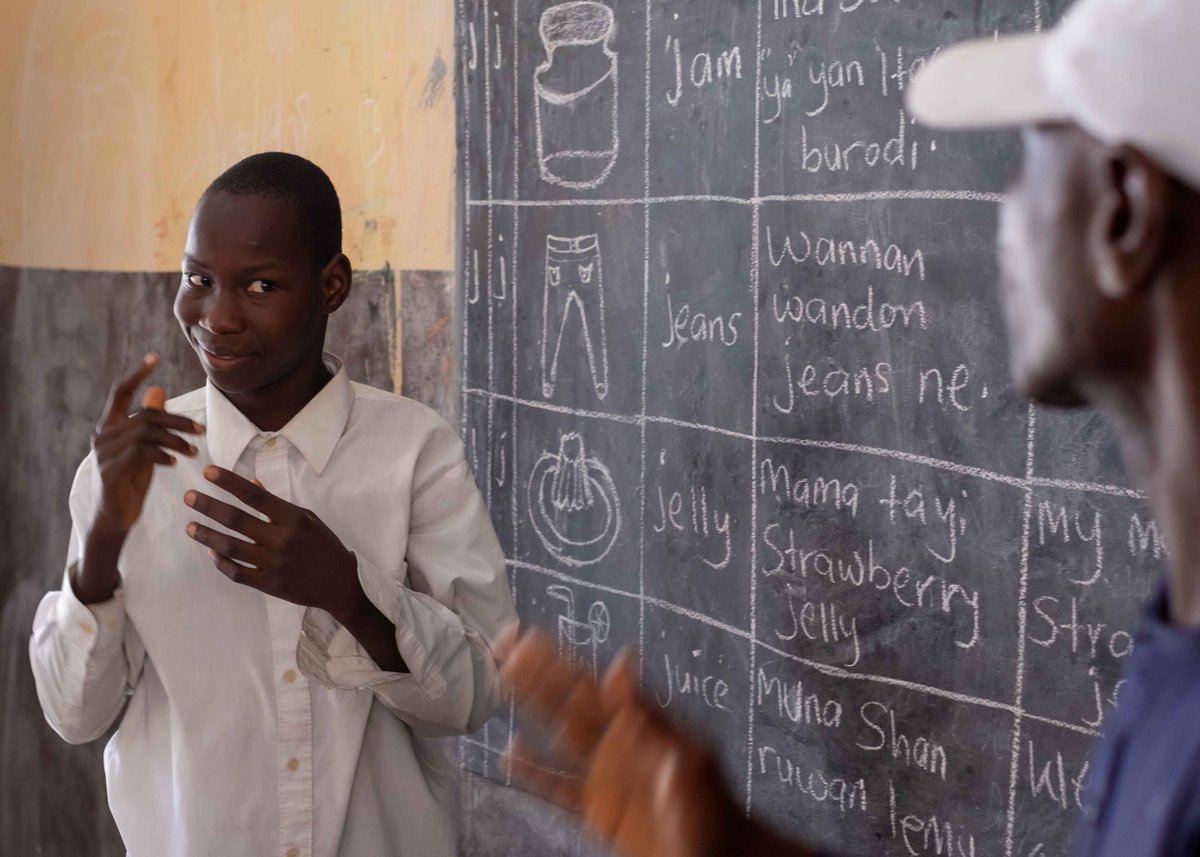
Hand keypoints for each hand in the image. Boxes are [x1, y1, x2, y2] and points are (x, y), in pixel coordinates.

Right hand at [91, 353, 204, 536]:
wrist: (113, 517)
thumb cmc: (129, 480)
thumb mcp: (143, 447)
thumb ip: (149, 422)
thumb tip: (159, 390)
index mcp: (109, 426)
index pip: (120, 392)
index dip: (137, 373)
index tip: (154, 357)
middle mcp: (103, 435)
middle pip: (146, 415)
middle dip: (178, 420)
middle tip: (202, 430)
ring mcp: (104, 453)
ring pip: (146, 433)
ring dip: (176, 439)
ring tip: (194, 449)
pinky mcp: (110, 470)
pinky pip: (141, 454)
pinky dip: (162, 454)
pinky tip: (176, 461)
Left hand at [184, 466, 359, 618]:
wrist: (340, 584)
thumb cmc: (324, 546)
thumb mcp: (308, 519)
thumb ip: (278, 504)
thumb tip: (252, 484)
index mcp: (294, 518)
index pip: (255, 496)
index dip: (230, 482)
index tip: (208, 472)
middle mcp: (282, 539)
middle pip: (237, 519)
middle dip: (209, 506)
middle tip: (188, 497)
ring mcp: (274, 563)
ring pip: (231, 547)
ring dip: (207, 535)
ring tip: (190, 526)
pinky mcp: (268, 584)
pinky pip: (237, 572)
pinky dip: (221, 562)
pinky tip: (211, 551)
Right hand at [498, 629, 762, 856]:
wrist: (726, 855)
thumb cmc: (715, 808)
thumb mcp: (684, 755)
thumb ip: (647, 713)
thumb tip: (622, 664)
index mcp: (639, 726)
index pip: (589, 685)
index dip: (558, 660)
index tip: (530, 635)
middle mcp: (618, 744)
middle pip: (568, 701)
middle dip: (538, 673)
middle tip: (507, 642)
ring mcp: (607, 777)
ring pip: (558, 735)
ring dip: (532, 709)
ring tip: (504, 680)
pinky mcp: (600, 810)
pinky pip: (559, 787)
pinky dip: (534, 772)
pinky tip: (512, 753)